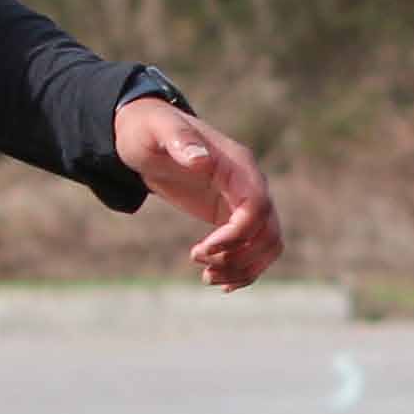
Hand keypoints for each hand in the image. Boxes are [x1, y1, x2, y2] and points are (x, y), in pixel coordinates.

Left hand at [115, 91, 281, 288]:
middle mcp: (249, 183)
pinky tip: (223, 284)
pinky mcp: (232, 214)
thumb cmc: (148, 128)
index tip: (202, 250)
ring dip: (243, 268)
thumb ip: (179, 140)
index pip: (257, 207)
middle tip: (201, 267)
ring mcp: (243, 200)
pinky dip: (245, 269)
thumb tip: (201, 160)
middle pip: (268, 232)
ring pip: (267, 244)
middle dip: (239, 257)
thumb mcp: (157, 130)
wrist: (144, 133)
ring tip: (206, 278)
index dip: (236, 236)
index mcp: (237, 164)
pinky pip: (254, 248)